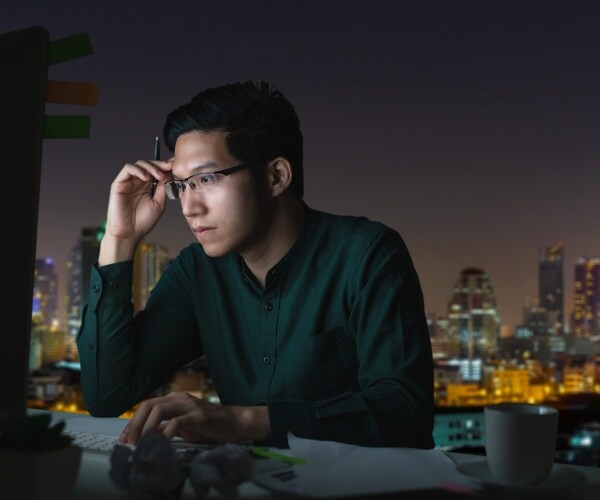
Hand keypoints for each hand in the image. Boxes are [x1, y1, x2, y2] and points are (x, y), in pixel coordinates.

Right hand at [100, 159, 172, 263]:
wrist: (129, 233)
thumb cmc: (143, 221)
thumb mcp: (159, 203)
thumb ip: (163, 188)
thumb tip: (170, 173)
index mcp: (149, 186)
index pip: (157, 171)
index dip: (166, 166)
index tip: (176, 165)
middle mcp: (139, 182)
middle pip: (149, 165)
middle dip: (160, 164)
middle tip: (169, 166)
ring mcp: (129, 182)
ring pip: (139, 164)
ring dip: (151, 167)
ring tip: (159, 175)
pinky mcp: (119, 183)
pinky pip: (127, 169)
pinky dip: (138, 170)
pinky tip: (146, 177)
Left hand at [118, 392, 270, 444]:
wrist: (235, 423)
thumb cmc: (209, 426)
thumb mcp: (183, 427)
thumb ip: (165, 428)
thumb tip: (145, 436)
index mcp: (174, 400)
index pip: (146, 406)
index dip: (132, 422)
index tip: (124, 440)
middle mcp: (179, 399)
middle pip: (148, 405)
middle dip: (134, 424)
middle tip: (128, 443)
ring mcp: (189, 405)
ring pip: (159, 409)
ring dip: (145, 428)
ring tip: (140, 444)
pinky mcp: (199, 416)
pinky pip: (177, 422)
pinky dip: (165, 433)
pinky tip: (161, 444)